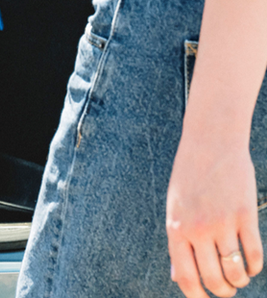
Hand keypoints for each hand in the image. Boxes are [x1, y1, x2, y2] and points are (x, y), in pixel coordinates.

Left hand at [167, 137, 263, 297]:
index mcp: (175, 230)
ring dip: (239, 281)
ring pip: (234, 269)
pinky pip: (253, 252)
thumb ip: (178, 243)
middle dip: (222, 291)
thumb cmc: (190, 179)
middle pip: (212, 277)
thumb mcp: (175, 210)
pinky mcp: (245, 215)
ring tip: (239, 280)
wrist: (210, 145)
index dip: (196, 295)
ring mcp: (222, 223)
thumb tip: (178, 276)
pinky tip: (252, 267)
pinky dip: (255, 266)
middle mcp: (197, 230)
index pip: (184, 276)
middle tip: (228, 292)